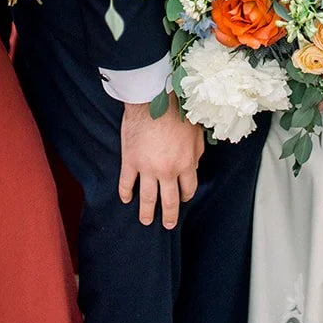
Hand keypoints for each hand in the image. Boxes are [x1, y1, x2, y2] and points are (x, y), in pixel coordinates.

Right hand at [119, 97, 204, 229]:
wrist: (152, 98)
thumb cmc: (177, 111)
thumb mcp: (196, 132)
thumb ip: (196, 153)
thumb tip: (194, 166)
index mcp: (186, 163)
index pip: (188, 189)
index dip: (186, 195)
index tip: (183, 198)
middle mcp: (167, 171)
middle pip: (169, 200)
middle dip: (169, 215)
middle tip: (167, 224)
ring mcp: (147, 169)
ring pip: (147, 198)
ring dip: (147, 212)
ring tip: (146, 220)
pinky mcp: (130, 161)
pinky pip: (126, 183)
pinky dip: (125, 193)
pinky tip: (126, 199)